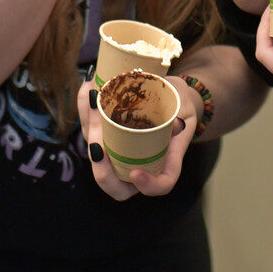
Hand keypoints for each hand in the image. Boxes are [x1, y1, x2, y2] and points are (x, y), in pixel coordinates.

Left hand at [82, 77, 196, 200]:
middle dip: (100, 164)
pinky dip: (85, 107)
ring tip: (93, 98)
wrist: (169, 92)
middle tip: (97, 141)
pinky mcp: (103, 133)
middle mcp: (136, 162)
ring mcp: (116, 149)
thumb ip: (182, 115)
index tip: (136, 172)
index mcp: (163, 162)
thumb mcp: (186, 108)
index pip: (160, 185)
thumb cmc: (182, 105)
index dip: (149, 185)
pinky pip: (89, 126)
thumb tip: (175, 124)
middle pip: (113, 180)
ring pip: (95, 150)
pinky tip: (89, 86)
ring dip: (90, 125)